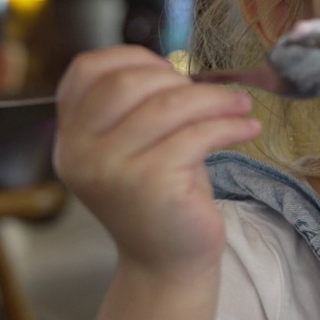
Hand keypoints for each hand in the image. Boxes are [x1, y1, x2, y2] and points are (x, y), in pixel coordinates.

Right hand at [54, 46, 260, 280]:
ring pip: (168, 106)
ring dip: (215, 99)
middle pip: (128, 82)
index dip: (133, 58)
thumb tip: (177, 66)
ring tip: (240, 106)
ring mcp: (111, 169)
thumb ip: (139, 106)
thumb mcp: (137, 145)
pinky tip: (248, 130)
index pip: (87, 71)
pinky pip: (196, 135)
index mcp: (72, 135)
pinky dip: (230, 126)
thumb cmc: (160, 195)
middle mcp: (80, 151)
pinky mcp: (150, 184)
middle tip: (213, 94)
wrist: (167, 260)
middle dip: (178, 79)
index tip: (173, 70)